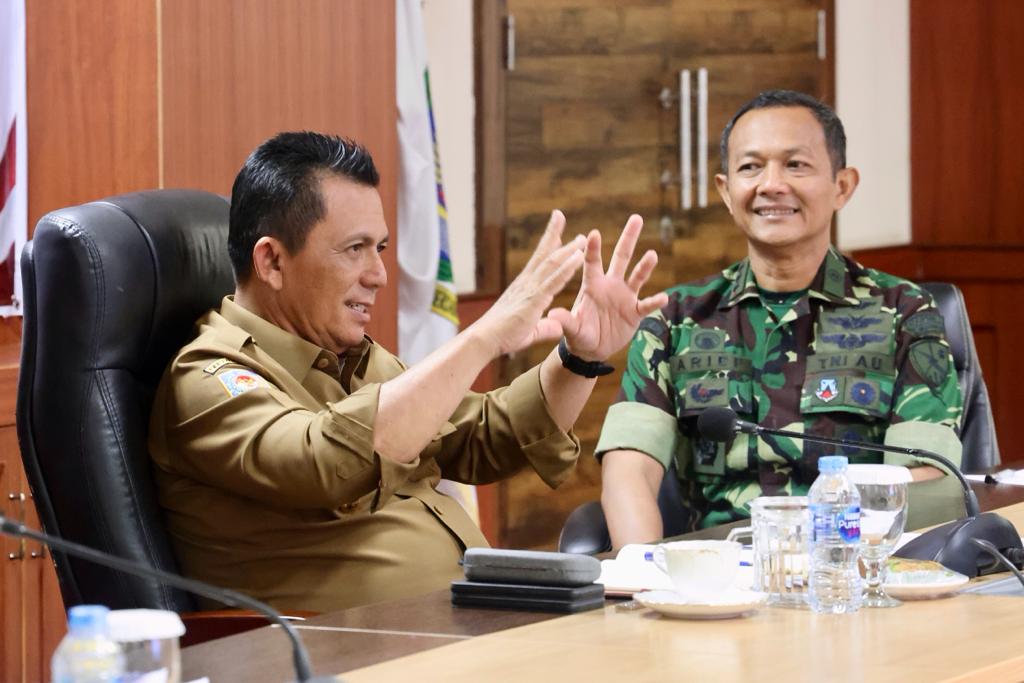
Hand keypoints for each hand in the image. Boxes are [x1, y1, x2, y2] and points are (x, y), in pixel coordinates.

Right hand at [469, 210, 586, 356]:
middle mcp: (526, 283)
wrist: (486, 340)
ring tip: (581, 237)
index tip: (556, 234)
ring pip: (552, 263)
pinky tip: (579, 257)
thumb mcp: (530, 331)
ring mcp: (530, 289)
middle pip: (543, 254)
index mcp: (524, 288)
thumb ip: (545, 327)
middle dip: (553, 235)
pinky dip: (568, 267)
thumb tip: (557, 327)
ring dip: (567, 249)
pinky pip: (555, 280)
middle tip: (561, 216)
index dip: (547, 246)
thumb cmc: (502, 336)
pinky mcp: (535, 299)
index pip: (538, 262)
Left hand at [547, 214, 667, 361]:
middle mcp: (611, 285)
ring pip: (637, 276)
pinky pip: (647, 305)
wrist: (592, 349)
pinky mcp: (635, 312)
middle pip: (621, 258)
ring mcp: (625, 297)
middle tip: (635, 218)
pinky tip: (664, 297)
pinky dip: (655, 302)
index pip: (592, 263)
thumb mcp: (571, 328)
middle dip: (628, 238)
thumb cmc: (578, 334)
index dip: (592, 249)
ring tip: (652, 254)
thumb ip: (565, 321)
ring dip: (645, 266)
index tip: (593, 233)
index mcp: (592, 285)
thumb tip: (552, 314)